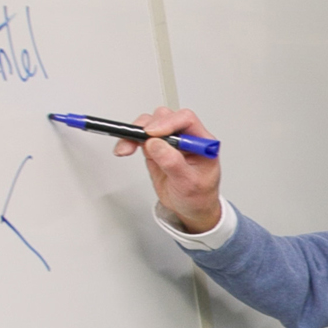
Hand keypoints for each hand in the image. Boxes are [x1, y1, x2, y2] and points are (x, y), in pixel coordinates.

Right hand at [116, 107, 222, 232]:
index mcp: (202, 142)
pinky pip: (140, 137)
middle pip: (165, 117)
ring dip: (136, 132)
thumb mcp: (189, 183)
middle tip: (138, 140)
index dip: (168, 123)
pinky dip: (129, 140)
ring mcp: (170, 142)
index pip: (186, 120)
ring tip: (126, 147)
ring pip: (150, 124)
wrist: (191, 209)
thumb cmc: (198, 196)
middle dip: (149, 126)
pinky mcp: (156, 148)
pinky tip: (124, 148)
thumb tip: (155, 144)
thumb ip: (173, 163)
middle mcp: (186, 137)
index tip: (152, 134)